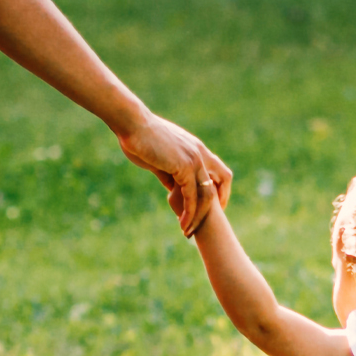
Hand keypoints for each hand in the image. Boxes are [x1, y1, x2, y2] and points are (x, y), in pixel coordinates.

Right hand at [117, 111, 232, 237]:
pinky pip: (192, 196)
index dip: (219, 189)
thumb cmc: (140, 138)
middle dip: (217, 205)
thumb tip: (172, 189)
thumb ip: (169, 174)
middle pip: (222, 181)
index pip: (219, 171)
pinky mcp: (184, 167)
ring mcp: (194, 159)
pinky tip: (182, 223)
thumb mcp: (159, 159)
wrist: (132, 124)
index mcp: (196, 148)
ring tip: (188, 231)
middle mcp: (200, 153)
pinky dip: (189, 212)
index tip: (211, 206)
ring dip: (199, 216)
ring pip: (207, 194)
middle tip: (206, 223)